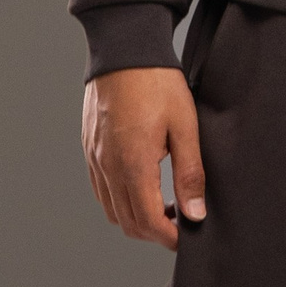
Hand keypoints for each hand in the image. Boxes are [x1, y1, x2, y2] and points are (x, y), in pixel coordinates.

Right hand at [82, 67, 205, 249]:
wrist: (124, 49)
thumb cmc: (158, 83)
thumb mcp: (185, 126)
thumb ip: (190, 173)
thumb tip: (196, 214)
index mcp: (133, 164)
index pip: (148, 222)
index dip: (170, 237)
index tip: (188, 236)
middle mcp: (108, 167)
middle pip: (128, 222)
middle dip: (155, 232)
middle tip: (181, 222)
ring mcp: (94, 158)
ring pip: (112, 210)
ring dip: (137, 217)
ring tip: (165, 204)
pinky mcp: (89, 148)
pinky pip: (101, 189)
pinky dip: (120, 200)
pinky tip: (143, 185)